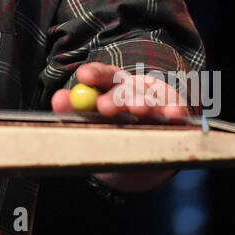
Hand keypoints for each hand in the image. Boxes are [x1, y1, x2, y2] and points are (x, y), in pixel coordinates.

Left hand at [50, 61, 189, 193]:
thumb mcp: (90, 123)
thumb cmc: (110, 134)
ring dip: (144, 104)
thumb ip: (72, 111)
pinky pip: (176, 112)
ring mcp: (158, 101)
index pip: (103, 75)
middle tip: (105, 106)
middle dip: (116, 96)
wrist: (141, 159)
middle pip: (126, 88)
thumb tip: (57, 98)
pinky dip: (174, 113)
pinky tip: (172, 114)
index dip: (95, 74)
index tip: (84, 75)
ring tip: (138, 108)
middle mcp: (135, 90)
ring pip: (150, 100)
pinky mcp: (177, 114)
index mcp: (112, 87)